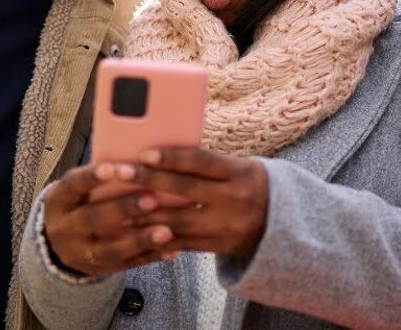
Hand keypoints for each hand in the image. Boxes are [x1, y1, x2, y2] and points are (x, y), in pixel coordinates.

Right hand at [43, 163, 176, 276]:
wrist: (58, 243)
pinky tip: (173, 248)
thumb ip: (104, 175)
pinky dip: (150, 256)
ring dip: (140, 239)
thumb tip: (143, 155)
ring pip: (109, 249)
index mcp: (59, 200)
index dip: (92, 178)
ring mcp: (79, 253)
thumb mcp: (79, 188)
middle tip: (152, 199)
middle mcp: (64, 228)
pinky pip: (126, 265)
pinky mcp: (98, 269)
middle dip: (122, 209)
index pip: (73, 186)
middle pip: (91, 219)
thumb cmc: (82, 201)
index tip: (114, 167)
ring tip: (167, 231)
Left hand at [115, 147, 268, 258]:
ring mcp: (226, 225)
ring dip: (144, 214)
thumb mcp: (241, 168)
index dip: (172, 157)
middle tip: (119, 172)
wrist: (283, 224)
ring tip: (117, 206)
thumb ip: (209, 164)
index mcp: (240, 173)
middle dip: (148, 180)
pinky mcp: (219, 247)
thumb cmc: (251, 186)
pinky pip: (183, 243)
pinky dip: (157, 237)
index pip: (202, 162)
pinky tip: (136, 231)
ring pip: (178, 220)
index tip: (144, 153)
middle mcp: (234, 198)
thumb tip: (164, 154)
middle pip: (184, 189)